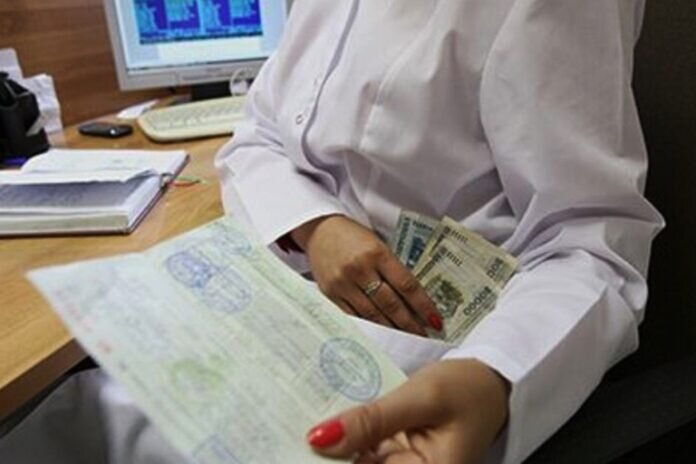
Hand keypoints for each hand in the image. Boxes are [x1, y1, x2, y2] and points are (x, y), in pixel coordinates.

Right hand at [290, 215, 441, 335]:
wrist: (319, 229)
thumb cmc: (353, 236)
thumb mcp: (377, 244)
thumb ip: (392, 268)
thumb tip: (413, 299)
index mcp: (377, 253)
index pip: (406, 285)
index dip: (423, 306)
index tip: (435, 320)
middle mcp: (360, 269)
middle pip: (390, 304)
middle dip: (410, 323)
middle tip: (424, 337)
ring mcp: (343, 283)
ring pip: (372, 314)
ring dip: (392, 329)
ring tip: (406, 339)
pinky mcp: (330, 293)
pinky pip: (352, 316)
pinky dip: (368, 326)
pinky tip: (380, 334)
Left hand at [306, 359, 509, 463]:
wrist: (489, 382)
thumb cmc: (466, 389)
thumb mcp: (421, 399)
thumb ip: (372, 421)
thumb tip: (319, 440)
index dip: (327, 462)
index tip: (293, 444)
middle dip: (324, 452)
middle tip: (285, 427)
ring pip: (354, 460)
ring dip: (330, 444)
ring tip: (293, 421)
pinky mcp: (393, 456)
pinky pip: (361, 449)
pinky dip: (343, 435)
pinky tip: (319, 419)